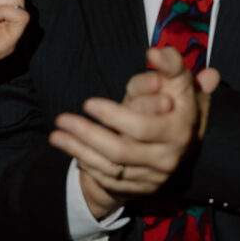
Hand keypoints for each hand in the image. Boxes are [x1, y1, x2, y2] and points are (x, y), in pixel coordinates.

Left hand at [49, 47, 211, 218]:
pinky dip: (89, 168)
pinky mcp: (142, 188)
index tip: (87, 103)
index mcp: (178, 131)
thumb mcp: (177, 78)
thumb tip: (154, 53)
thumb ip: (169, 63)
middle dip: (88, 135)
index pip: (142, 128)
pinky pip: (110, 182)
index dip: (113, 116)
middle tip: (61, 119)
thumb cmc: (174, 96)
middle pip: (121, 151)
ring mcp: (154, 177)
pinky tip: (72, 152)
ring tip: (55, 135)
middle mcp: (168, 159)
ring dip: (79, 152)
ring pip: (111, 169)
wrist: (184, 131)